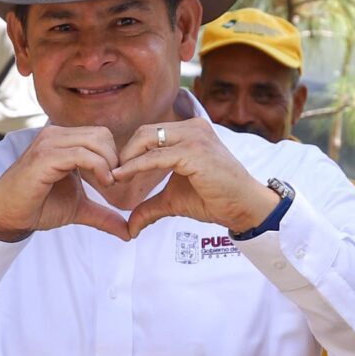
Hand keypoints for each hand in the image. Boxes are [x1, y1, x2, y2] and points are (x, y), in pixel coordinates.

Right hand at [0, 126, 130, 241]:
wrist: (7, 215)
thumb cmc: (38, 207)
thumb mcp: (78, 208)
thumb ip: (103, 215)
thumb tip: (128, 232)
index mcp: (64, 141)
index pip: (101, 135)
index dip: (115, 156)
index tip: (116, 181)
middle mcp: (56, 135)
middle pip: (102, 134)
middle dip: (115, 159)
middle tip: (114, 184)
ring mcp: (49, 143)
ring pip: (95, 141)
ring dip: (109, 164)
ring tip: (108, 185)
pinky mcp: (44, 157)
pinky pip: (82, 154)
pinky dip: (99, 168)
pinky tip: (102, 184)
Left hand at [114, 118, 280, 237]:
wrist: (244, 207)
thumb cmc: (214, 199)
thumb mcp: (174, 200)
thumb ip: (151, 207)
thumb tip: (130, 228)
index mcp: (189, 132)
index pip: (149, 133)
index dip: (129, 151)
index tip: (114, 171)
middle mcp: (193, 128)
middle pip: (144, 132)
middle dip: (124, 152)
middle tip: (111, 174)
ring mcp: (195, 137)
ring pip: (147, 139)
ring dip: (127, 159)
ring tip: (114, 177)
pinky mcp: (194, 152)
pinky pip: (156, 157)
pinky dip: (135, 167)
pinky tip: (122, 178)